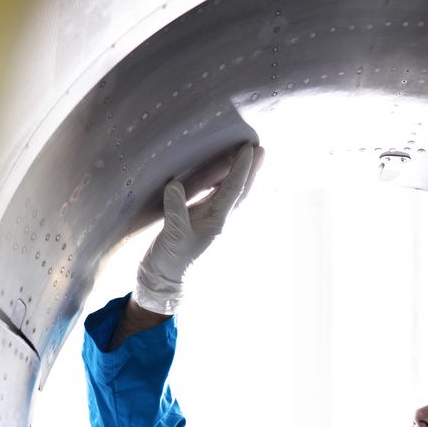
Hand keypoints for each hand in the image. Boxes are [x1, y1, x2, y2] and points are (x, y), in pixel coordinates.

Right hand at [134, 142, 261, 313]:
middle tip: (261, 149)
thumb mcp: (173, 234)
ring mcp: (212, 218)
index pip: (233, 190)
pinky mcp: (201, 219)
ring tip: (248, 156)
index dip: (241, 169)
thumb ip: (175, 210)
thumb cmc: (172, 258)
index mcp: (217, 221)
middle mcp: (220, 218)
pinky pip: (217, 196)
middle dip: (251, 170)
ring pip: (231, 192)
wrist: (166, 277)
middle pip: (240, 190)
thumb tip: (175, 184)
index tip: (250, 149)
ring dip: (240, 174)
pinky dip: (223, 182)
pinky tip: (221, 173)